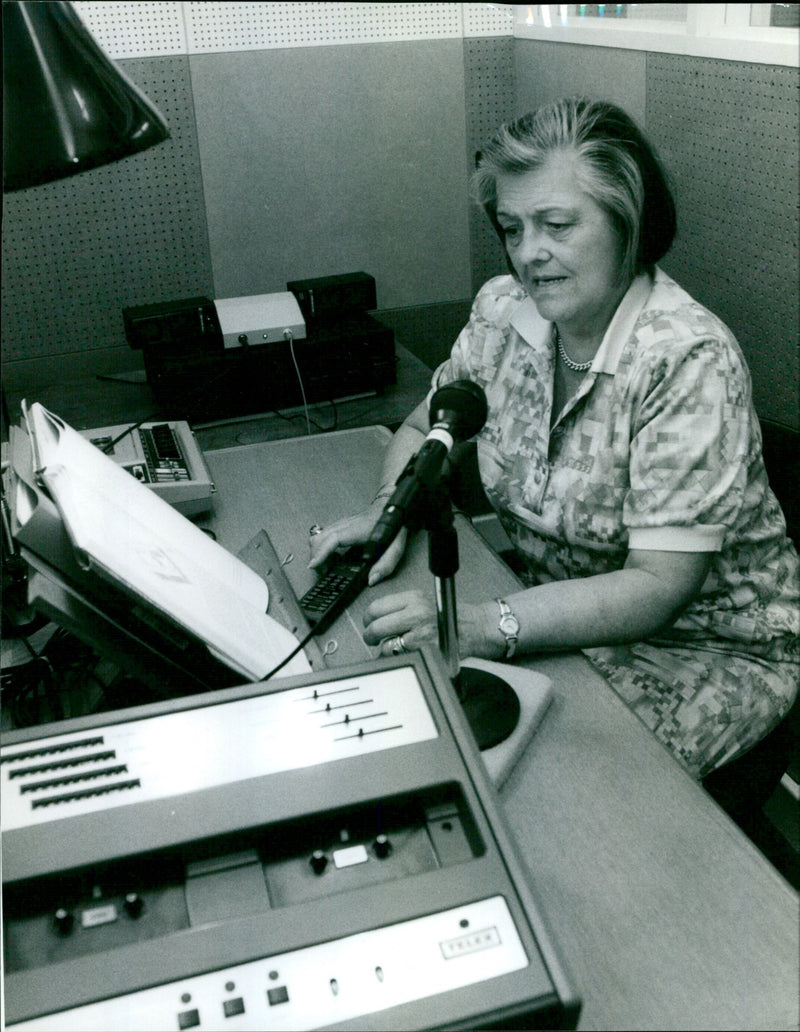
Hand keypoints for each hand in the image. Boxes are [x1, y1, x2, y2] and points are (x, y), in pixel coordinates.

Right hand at [307, 500, 406, 585]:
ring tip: (325, 566)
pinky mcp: (342, 525)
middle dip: (315, 556)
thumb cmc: (394, 525)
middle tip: (321, 572)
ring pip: (319, 535)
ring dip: (317, 552)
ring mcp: (343, 523)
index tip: (313, 565)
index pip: (333, 539)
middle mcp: (347, 525)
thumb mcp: (395, 547)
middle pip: (320, 538)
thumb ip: (385, 564)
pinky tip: (330, 556)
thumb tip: (372, 579)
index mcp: (358, 530)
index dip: (321, 553)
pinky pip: (324, 534)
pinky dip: (321, 546)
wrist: (393, 506)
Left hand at [363, 590, 502, 658]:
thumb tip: (377, 617)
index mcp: (414, 598)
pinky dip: (397, 659)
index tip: (368, 623)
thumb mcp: (425, 601)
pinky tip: (404, 655)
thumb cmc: (452, 617)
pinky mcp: (425, 650)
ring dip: (385, 650)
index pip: (377, 607)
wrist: (476, 628)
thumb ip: (402, 606)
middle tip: (372, 639)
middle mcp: (416, 614)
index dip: (368, 618)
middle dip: (370, 636)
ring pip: (386, 645)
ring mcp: (420, 634)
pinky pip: (400, 658)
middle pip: (376, 626)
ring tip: (391, 649)